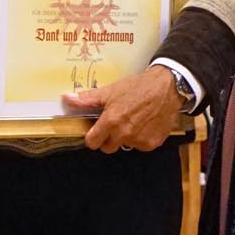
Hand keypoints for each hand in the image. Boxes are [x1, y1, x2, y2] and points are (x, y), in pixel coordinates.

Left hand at [67, 66, 183, 153]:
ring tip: (133, 120)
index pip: (92, 142)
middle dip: (108, 138)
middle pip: (108, 147)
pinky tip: (145, 123)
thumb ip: (88, 99)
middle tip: (115, 123)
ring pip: (125, 146)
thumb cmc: (138, 87)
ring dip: (126, 137)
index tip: (96, 130)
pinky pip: (141, 146)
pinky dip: (141, 138)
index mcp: (111, 122)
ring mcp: (139, 140)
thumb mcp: (111, 90)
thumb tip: (67, 99)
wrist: (167, 87)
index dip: (93, 136)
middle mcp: (124, 134)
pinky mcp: (152, 143)